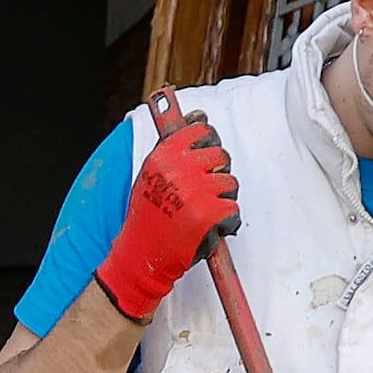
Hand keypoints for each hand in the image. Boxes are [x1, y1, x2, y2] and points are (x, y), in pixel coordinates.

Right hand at [95, 108, 240, 325]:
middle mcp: (177, 170)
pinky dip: (226, 222)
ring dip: (222, 199)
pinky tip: (207, 229)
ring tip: (201, 213)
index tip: (204, 156)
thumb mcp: (151, 175)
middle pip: (221, 155)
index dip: (207, 143)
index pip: (200, 130)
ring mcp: (194, 192)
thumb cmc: (147, 218)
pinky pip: (233, 209)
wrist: (140, 257)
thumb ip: (174, 146)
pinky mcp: (208, 215)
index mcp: (162, 157)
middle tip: (202, 193)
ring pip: (230, 183)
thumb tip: (199, 114)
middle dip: (217, 174)